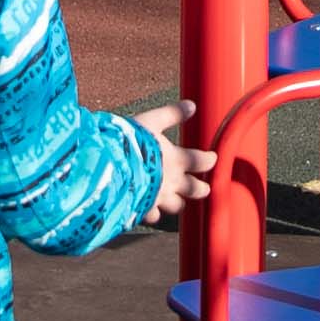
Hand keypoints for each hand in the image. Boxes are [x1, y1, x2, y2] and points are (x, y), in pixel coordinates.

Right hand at [132, 103, 213, 222]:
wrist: (107, 168)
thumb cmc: (129, 142)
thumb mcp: (150, 121)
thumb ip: (170, 114)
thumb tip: (192, 105)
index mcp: (177, 160)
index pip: (202, 162)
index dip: (209, 160)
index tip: (212, 158)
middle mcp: (172, 182)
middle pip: (196, 190)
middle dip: (201, 188)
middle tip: (204, 187)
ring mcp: (158, 198)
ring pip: (177, 206)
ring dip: (178, 202)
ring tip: (177, 199)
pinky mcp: (143, 209)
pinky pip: (153, 216)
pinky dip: (154, 213)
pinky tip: (150, 209)